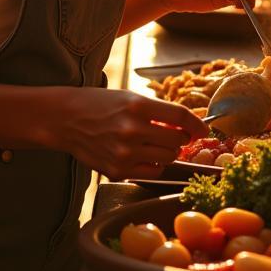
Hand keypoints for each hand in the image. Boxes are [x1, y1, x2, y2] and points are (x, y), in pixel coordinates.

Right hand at [48, 87, 209, 179]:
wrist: (66, 119)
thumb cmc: (101, 104)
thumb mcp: (130, 97)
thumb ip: (157, 112)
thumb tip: (187, 127)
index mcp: (137, 106)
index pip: (180, 117)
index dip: (197, 124)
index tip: (204, 129)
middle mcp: (132, 130)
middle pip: (177, 141)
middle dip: (180, 138)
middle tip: (172, 134)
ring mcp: (124, 153)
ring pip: (167, 158)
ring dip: (168, 152)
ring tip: (155, 143)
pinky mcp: (117, 171)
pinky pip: (152, 172)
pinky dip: (155, 165)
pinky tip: (144, 154)